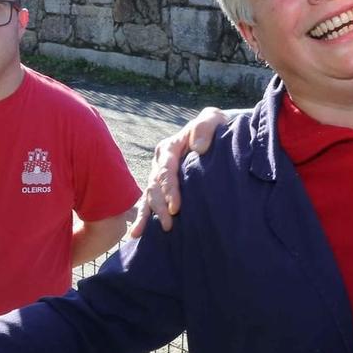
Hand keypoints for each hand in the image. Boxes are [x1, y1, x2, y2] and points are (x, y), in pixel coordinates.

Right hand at [128, 106, 227, 238]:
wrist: (215, 133)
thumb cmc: (215, 127)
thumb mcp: (213, 119)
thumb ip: (205, 127)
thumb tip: (198, 148)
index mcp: (169, 147)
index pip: (167, 170)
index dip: (170, 189)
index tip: (176, 208)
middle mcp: (160, 161)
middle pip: (155, 186)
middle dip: (160, 207)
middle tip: (169, 226)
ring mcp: (158, 174)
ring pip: (149, 195)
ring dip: (149, 214)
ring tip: (149, 232)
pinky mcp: (160, 185)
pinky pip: (148, 201)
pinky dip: (143, 216)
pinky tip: (137, 233)